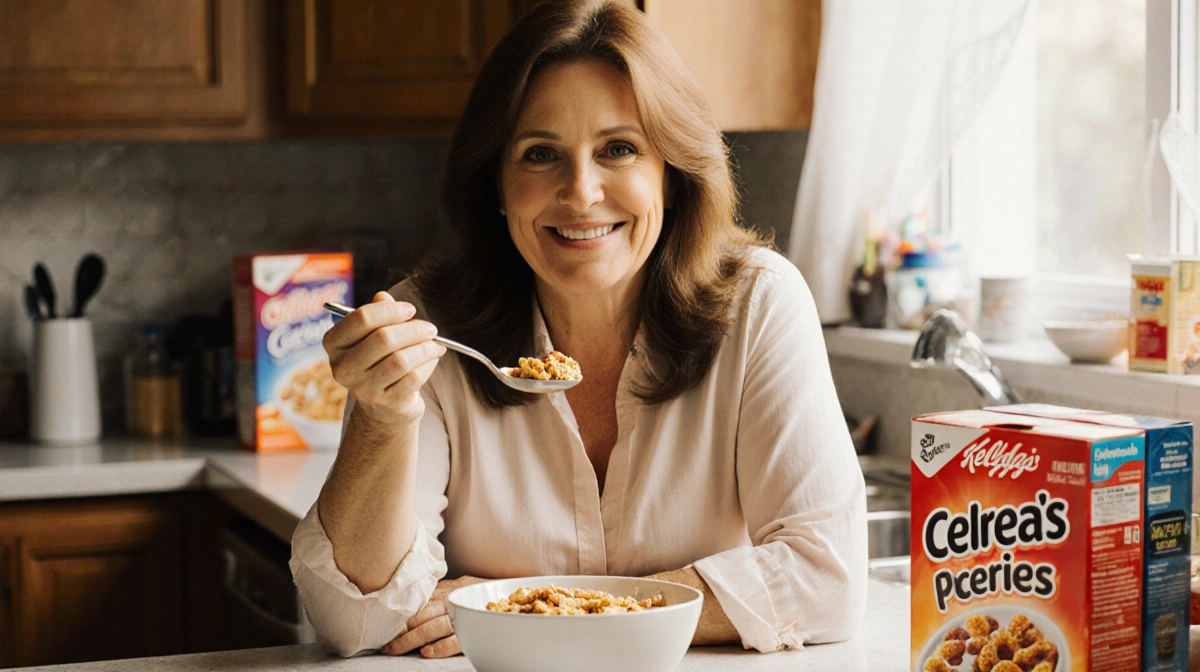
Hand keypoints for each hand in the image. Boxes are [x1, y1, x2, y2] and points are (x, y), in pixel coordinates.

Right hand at [323, 291, 445, 428]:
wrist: (384, 405)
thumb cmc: (379, 360)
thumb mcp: (373, 335)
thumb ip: (378, 313)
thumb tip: (383, 297)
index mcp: (334, 343)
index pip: (362, 318)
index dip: (391, 310)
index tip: (410, 310)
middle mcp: (342, 367)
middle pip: (384, 338)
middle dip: (414, 330)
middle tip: (430, 329)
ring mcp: (362, 388)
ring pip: (401, 360)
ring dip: (425, 348)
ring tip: (436, 345)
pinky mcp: (385, 403)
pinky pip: (414, 377)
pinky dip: (428, 365)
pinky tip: (432, 360)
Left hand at [382, 575, 486, 657]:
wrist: (518, 596)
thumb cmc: (487, 593)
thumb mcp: (463, 586)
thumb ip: (443, 592)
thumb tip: (420, 599)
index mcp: (449, 591)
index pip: (419, 603)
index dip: (400, 615)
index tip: (383, 625)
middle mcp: (453, 601)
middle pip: (421, 615)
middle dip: (400, 630)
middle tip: (383, 642)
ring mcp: (464, 616)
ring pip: (433, 627)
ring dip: (411, 640)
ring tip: (394, 649)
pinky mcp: (476, 631)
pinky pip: (456, 640)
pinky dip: (440, 647)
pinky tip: (426, 653)